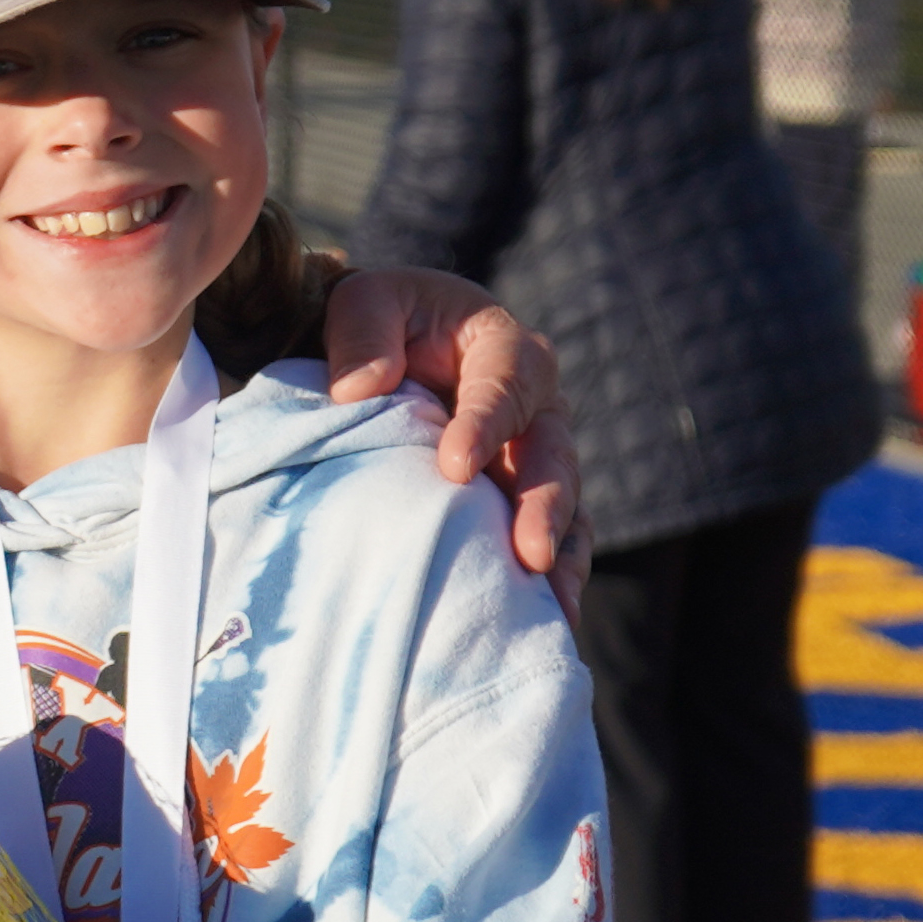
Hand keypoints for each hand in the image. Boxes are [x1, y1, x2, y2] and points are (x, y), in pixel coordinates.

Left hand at [322, 269, 586, 614]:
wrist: (380, 353)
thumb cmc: (378, 321)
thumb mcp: (364, 302)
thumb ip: (363, 334)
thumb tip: (358, 390)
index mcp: (504, 348)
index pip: (504, 386)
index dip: (485, 425)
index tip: (454, 467)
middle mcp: (535, 405)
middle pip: (550, 455)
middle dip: (543, 505)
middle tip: (528, 553)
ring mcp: (532, 457)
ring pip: (564, 506)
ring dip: (560, 553)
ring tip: (553, 604)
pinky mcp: (521, 499)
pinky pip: (551, 538)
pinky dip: (551, 576)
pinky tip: (544, 618)